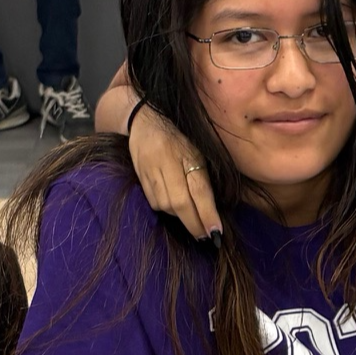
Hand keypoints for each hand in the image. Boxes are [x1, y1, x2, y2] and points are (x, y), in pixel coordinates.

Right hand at [128, 102, 222, 241]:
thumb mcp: (199, 148)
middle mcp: (166, 162)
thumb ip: (205, 174)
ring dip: (181, 218)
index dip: (207, 214)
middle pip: (179, 203)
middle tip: (207, 237)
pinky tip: (174, 209)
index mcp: (187, 153)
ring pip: (165, 205)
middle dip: (194, 224)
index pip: (199, 190)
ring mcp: (150, 170)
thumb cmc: (181, 133)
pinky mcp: (139, 175)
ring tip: (194, 223)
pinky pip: (153, 201)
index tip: (216, 233)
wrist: (145, 117)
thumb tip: (215, 206)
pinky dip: (166, 209)